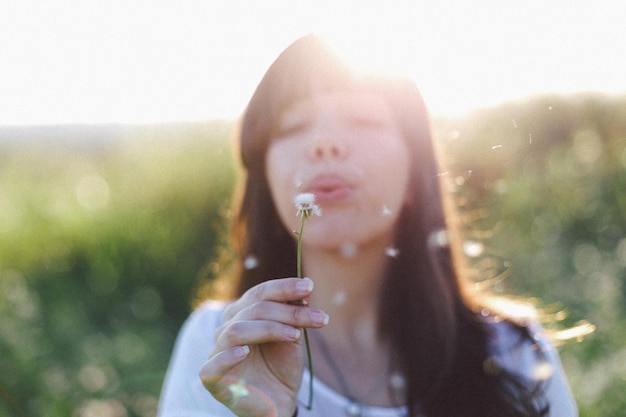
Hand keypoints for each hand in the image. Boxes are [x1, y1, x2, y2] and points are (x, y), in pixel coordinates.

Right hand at [199, 277, 327, 416]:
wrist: (280, 401)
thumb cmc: (281, 366)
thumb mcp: (292, 336)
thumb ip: (294, 314)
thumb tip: (305, 289)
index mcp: (242, 314)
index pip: (259, 293)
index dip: (284, 288)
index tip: (310, 286)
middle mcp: (227, 328)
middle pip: (254, 309)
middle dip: (289, 312)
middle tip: (319, 318)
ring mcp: (217, 352)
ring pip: (237, 330)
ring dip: (270, 328)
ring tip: (296, 335)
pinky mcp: (212, 378)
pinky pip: (213, 365)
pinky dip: (227, 356)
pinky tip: (245, 352)